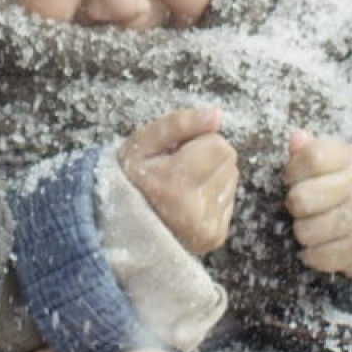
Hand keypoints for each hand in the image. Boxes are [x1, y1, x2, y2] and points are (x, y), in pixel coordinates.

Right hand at [118, 107, 237, 254]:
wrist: (120, 226)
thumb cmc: (127, 181)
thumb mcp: (141, 144)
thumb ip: (179, 123)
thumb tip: (217, 115)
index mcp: (176, 184)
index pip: (218, 144)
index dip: (196, 142)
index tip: (174, 155)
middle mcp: (195, 211)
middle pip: (228, 159)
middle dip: (206, 157)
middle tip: (176, 170)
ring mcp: (207, 228)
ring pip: (231, 177)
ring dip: (210, 175)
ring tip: (181, 187)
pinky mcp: (215, 236)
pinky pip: (229, 198)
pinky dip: (212, 195)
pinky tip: (188, 201)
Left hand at [283, 131, 351, 281]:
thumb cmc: (347, 193)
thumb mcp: (331, 166)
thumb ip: (308, 152)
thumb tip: (296, 138)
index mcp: (350, 157)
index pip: (310, 157)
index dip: (293, 172)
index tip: (295, 181)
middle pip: (300, 198)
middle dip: (296, 209)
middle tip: (308, 211)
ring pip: (306, 231)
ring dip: (305, 235)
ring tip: (318, 230)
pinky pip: (321, 256)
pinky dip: (315, 256)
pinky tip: (323, 248)